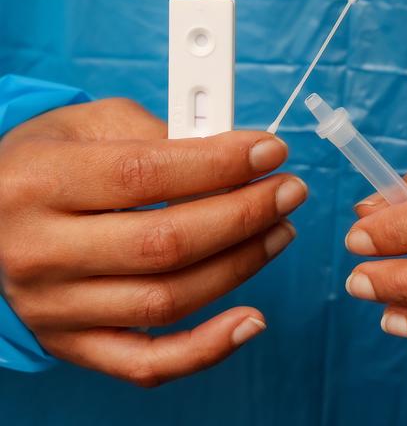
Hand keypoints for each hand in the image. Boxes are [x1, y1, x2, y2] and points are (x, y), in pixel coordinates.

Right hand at [0, 98, 306, 385]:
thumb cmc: (49, 160)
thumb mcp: (89, 123)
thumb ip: (159, 133)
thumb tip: (235, 157)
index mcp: (38, 182)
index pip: (148, 175)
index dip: (221, 164)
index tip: (271, 152)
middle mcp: (40, 252)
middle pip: (166, 243)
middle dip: (245, 214)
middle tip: (288, 191)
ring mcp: (55, 308)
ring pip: (168, 300)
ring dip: (241, 266)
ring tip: (279, 231)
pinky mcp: (74, 343)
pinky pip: (147, 363)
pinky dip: (206, 349)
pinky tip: (252, 320)